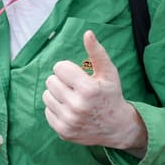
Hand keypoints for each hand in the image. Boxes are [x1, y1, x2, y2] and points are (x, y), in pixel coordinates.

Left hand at [43, 31, 146, 152]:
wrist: (118, 128)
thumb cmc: (111, 95)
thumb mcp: (108, 73)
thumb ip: (97, 52)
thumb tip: (87, 33)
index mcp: (88, 89)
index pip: (59, 68)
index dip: (68, 69)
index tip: (77, 75)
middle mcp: (77, 106)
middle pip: (50, 81)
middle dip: (62, 81)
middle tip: (75, 87)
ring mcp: (69, 121)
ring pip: (46, 96)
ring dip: (57, 94)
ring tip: (72, 98)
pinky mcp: (63, 132)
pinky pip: (47, 111)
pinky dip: (56, 108)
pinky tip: (70, 110)